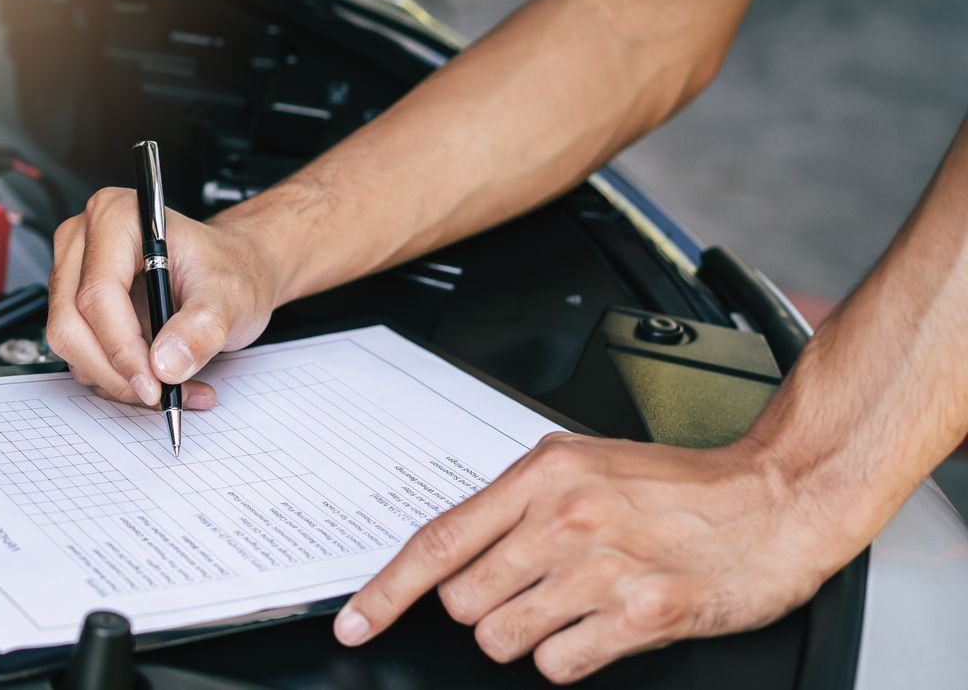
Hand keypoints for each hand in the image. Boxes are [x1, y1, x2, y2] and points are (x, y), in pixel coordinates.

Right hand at [46, 187, 280, 406]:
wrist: (233, 272)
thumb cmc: (229, 269)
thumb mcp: (230, 296)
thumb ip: (202, 328)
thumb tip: (165, 363)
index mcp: (117, 218)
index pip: (98, 294)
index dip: (122, 348)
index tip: (154, 384)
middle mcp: (84, 241)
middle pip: (71, 323)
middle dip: (115, 371)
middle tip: (160, 393)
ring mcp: (73, 274)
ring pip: (71, 345)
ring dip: (118, 379)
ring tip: (173, 385)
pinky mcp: (75, 306)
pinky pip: (81, 354)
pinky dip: (117, 377)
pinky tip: (159, 376)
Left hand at [333, 432, 855, 683]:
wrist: (778, 498)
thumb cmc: (680, 486)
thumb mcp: (582, 466)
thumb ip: (516, 502)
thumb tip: (456, 548)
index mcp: (542, 475)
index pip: (438, 542)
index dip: (384, 591)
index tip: (354, 623)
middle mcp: (565, 520)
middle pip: (463, 601)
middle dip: (483, 609)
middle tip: (530, 591)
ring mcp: (603, 569)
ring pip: (501, 640)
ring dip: (525, 636)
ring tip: (571, 607)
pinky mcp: (643, 614)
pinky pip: (557, 665)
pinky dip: (569, 658)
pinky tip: (601, 628)